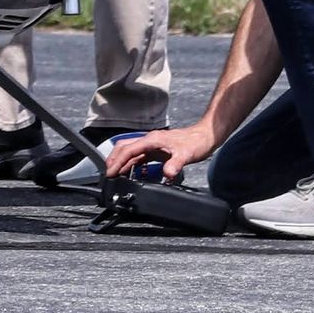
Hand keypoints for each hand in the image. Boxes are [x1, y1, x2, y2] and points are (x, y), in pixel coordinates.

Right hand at [103, 121, 218, 182]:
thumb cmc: (195, 142)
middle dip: (114, 160)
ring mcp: (153, 145)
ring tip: (117, 176)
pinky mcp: (157, 150)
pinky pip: (140, 157)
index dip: (118, 162)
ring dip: (122, 163)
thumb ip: (175, 164)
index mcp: (152, 140)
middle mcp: (150, 140)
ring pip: (131, 152)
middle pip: (125, 148)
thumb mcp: (186, 155)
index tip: (110, 173)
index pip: (129, 150)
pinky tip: (136, 174)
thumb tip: (166, 175)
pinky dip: (133, 165)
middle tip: (108, 174)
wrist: (205, 136)